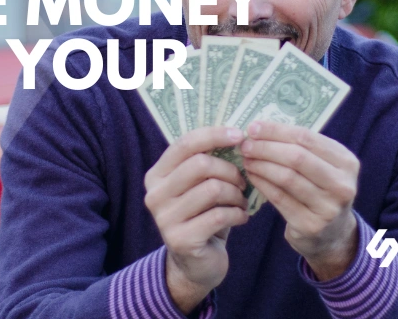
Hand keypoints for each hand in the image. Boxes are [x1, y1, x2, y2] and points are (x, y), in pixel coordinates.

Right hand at [144, 126, 249, 313]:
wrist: (195, 263)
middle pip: (201, 165)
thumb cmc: (202, 215)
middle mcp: (154, 194)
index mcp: (156, 175)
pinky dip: (238, 214)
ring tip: (241, 202)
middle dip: (230, 171)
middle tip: (243, 182)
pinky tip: (241, 218)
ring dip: (237, 195)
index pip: (185, 144)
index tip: (239, 136)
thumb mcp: (198, 186)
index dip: (214, 135)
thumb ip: (206, 162)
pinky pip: (220, 215)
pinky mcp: (180, 239)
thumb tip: (236, 135)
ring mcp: (164, 218)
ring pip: (213, 189)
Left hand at [241, 121, 359, 280]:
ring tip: (246, 159)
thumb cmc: (320, 190)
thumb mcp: (322, 167)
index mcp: (346, 162)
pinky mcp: (311, 225)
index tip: (253, 127)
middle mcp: (342, 185)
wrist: (332, 234)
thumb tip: (260, 129)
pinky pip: (279, 198)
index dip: (277, 131)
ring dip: (261, 165)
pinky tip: (251, 175)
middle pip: (297, 157)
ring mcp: (328, 207)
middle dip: (266, 148)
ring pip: (286, 178)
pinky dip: (261, 183)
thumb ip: (300, 148)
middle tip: (245, 145)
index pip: (307, 138)